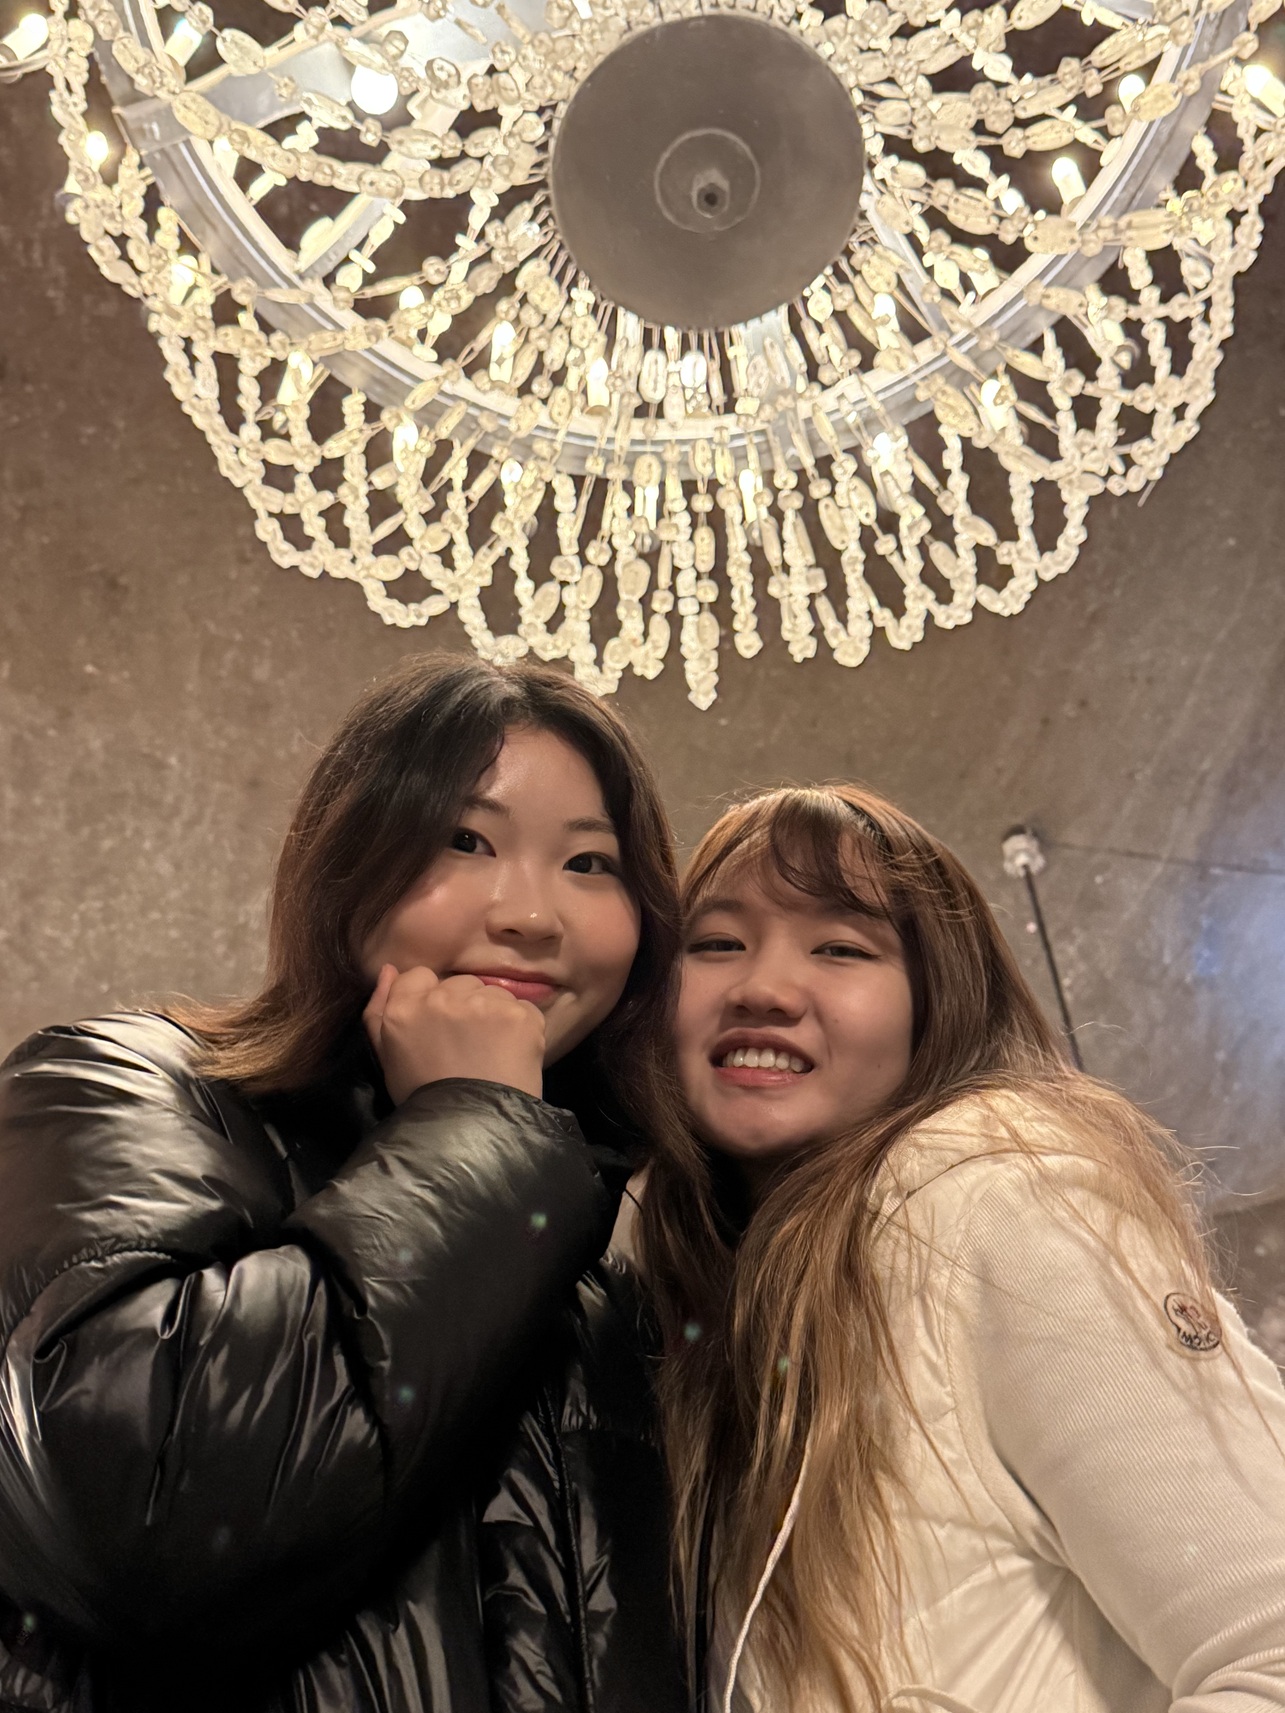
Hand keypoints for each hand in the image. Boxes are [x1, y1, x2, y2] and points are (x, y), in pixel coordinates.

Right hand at [363, 964, 545, 1105]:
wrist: (474, 1130)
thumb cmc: (425, 1099)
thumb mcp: (389, 1059)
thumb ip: (378, 1011)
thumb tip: (389, 970)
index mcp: (405, 1008)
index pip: (419, 976)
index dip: (429, 998)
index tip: (439, 1025)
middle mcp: (443, 998)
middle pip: (458, 983)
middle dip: (464, 1006)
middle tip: (467, 1045)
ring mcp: (484, 1004)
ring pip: (491, 992)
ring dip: (493, 1014)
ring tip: (491, 1052)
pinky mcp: (519, 1014)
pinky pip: (522, 1008)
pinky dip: (520, 1028)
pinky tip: (511, 1055)